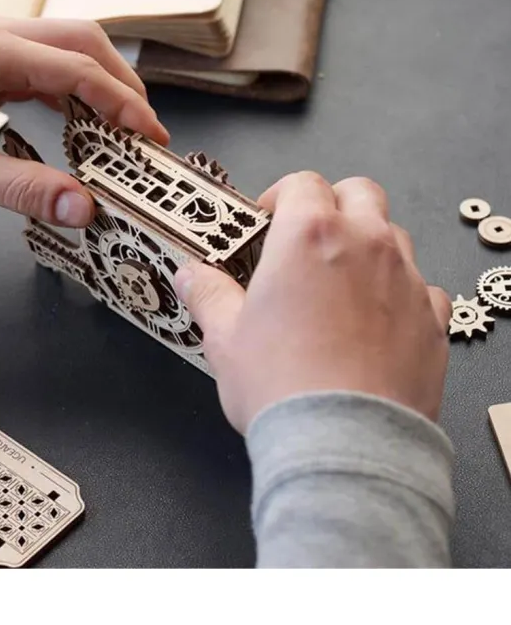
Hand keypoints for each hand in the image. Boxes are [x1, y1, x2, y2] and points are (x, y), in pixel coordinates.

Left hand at [0, 15, 168, 226]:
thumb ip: (26, 189)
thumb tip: (84, 209)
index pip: (78, 70)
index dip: (122, 105)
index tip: (151, 138)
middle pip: (82, 41)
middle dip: (121, 83)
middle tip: (144, 130)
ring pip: (66, 45)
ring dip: (99, 80)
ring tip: (121, 126)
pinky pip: (43, 59)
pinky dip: (71, 84)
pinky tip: (81, 118)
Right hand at [174, 172, 450, 432]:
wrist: (345, 441)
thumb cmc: (282, 385)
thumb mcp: (224, 336)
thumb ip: (207, 294)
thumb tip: (191, 275)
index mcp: (309, 236)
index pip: (303, 183)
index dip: (281, 197)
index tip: (266, 223)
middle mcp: (365, 244)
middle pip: (360, 193)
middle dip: (333, 205)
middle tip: (307, 240)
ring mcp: (406, 280)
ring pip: (394, 236)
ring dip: (368, 245)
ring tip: (339, 283)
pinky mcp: (433, 319)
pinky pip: (422, 287)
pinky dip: (400, 293)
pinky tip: (375, 322)